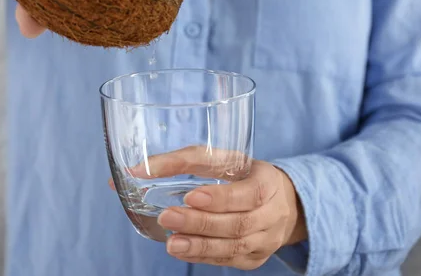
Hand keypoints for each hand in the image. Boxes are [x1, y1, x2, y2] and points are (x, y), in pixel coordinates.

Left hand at [114, 147, 307, 269]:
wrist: (282, 203)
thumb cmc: (244, 175)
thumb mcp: (224, 160)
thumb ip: (184, 161)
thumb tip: (137, 169)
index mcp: (268, 183)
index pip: (248, 193)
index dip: (220, 198)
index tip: (191, 196)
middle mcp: (272, 214)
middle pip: (237, 223)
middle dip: (201, 223)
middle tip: (168, 217)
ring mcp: (265, 240)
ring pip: (233, 246)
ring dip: (200, 245)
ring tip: (172, 242)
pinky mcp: (254, 258)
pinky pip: (228, 259)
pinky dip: (204, 255)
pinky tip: (183, 250)